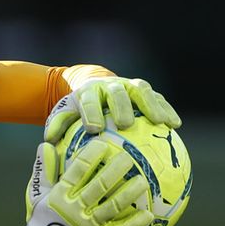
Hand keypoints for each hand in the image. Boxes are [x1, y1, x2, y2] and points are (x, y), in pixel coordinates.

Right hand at [4, 133, 157, 225]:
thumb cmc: (43, 213)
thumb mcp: (37, 192)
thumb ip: (44, 169)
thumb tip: (45, 145)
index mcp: (60, 195)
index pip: (77, 172)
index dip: (90, 156)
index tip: (103, 143)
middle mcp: (75, 209)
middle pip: (98, 187)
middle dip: (114, 171)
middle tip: (128, 157)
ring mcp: (88, 225)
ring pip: (112, 207)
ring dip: (128, 194)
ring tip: (142, 181)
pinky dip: (134, 224)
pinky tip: (149, 215)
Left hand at [43, 76, 181, 145]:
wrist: (94, 85)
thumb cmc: (79, 108)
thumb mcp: (65, 114)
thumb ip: (58, 125)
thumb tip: (49, 140)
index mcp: (88, 92)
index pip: (88, 100)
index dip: (90, 112)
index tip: (93, 128)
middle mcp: (110, 86)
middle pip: (117, 93)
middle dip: (121, 106)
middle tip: (125, 124)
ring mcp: (129, 86)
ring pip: (142, 92)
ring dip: (152, 106)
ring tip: (161, 123)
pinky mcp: (145, 91)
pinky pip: (158, 98)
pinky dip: (167, 109)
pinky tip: (175, 125)